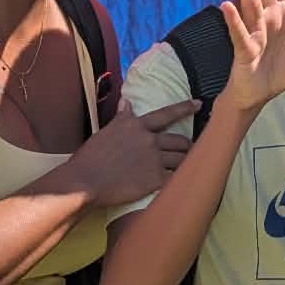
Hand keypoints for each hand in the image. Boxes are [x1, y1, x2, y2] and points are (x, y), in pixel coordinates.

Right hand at [66, 97, 198, 206]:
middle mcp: (149, 140)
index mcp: (136, 126)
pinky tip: (182, 184)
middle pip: (180, 140)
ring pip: (182, 159)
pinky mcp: (156, 179)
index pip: (166, 114)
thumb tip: (127, 101)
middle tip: (188, 150)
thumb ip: (121, 118)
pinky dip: (180, 180)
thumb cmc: (90, 158)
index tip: (199, 104)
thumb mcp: (105, 132)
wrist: (84, 181)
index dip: (185, 108)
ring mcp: (154, 160)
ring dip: (186, 163)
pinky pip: (176, 178)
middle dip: (186, 145)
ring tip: (187, 167)